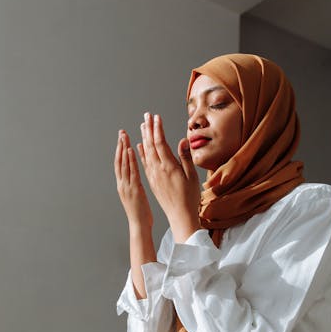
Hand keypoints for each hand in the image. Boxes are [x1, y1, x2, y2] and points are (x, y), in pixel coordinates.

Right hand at [114, 129, 153, 231]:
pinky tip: (131, 149)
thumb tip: (135, 177)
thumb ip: (134, 185)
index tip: (122, 138)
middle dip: (120, 145)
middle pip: (119, 161)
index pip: (120, 164)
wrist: (139, 226)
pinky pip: (131, 172)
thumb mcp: (136, 197)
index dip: (120, 151)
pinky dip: (130, 160)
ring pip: (123, 164)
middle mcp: (122, 184)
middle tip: (121, 132)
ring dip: (123, 148)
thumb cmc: (141, 213)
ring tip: (124, 135)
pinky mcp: (133, 189)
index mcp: (123, 185)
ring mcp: (126, 186)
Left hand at [138, 113, 200, 241]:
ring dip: (144, 138)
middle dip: (148, 129)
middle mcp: (158, 170)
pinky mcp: (151, 182)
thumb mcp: (191, 176)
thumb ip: (185, 157)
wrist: (180, 216)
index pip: (160, 143)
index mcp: (168, 167)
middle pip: (151, 145)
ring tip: (142, 126)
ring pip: (146, 153)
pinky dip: (141, 153)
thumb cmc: (189, 197)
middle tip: (146, 115)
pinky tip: (139, 146)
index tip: (156, 117)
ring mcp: (153, 176)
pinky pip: (144, 164)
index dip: (157, 128)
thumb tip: (182, 141)